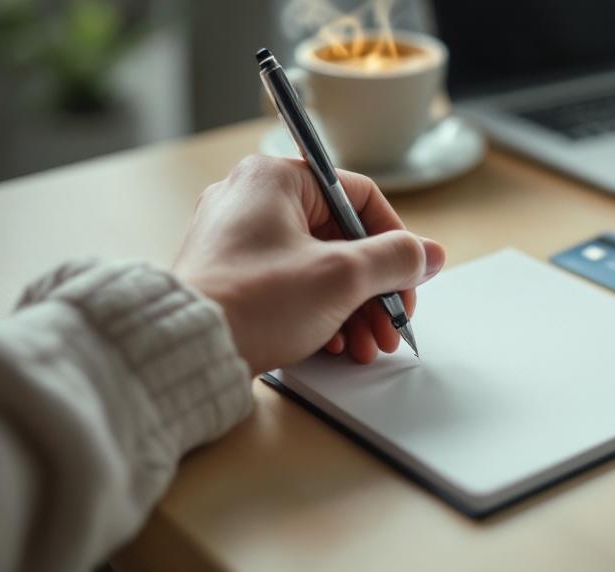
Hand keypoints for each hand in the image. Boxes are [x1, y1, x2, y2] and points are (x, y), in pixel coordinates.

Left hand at [174, 155, 445, 373]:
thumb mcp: (342, 276)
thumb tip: (428, 254)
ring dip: (353, 307)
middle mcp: (252, 198)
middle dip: (374, 288)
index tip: (409, 277)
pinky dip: (320, 311)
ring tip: (367, 346)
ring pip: (318, 264)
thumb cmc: (253, 301)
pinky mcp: (230, 273)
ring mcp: (237, 237)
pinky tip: (335, 345)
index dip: (396, 240)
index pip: (360, 196)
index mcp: (275, 177)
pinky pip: (290, 283)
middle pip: (342, 237)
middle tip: (392, 324)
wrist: (187, 351)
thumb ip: (395, 259)